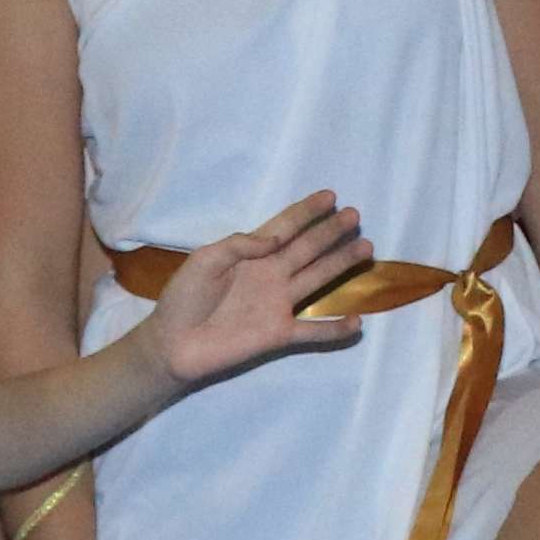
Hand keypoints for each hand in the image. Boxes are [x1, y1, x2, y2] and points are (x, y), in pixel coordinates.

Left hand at [144, 194, 375, 388]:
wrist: (172, 343)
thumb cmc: (184, 297)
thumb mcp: (203, 260)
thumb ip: (238, 244)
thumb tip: (276, 239)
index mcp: (252, 255)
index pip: (285, 227)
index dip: (306, 212)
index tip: (329, 196)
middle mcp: (272, 275)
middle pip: (309, 249)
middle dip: (331, 231)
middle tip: (355, 215)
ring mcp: (278, 305)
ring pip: (318, 279)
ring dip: (342, 264)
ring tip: (366, 249)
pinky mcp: (278, 334)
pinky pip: (313, 332)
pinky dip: (335, 330)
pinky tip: (358, 322)